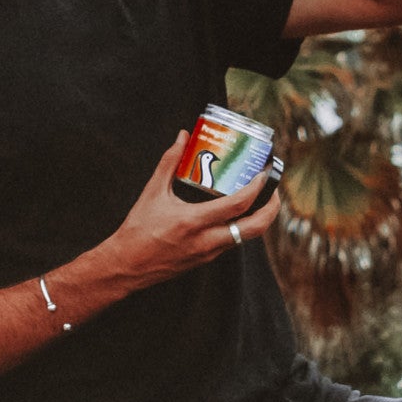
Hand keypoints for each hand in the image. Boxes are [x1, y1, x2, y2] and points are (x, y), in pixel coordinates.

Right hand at [105, 131, 282, 291]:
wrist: (127, 265)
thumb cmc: (138, 228)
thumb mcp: (153, 192)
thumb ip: (169, 162)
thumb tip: (183, 137)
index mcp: (193, 222)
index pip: (237, 206)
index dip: (256, 189)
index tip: (263, 173)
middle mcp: (206, 241)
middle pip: (254, 229)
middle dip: (271, 209)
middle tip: (274, 190)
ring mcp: (209, 253)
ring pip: (246, 237)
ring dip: (258, 218)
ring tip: (260, 198)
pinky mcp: (206, 260)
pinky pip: (232, 242)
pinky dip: (241, 226)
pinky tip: (237, 213)